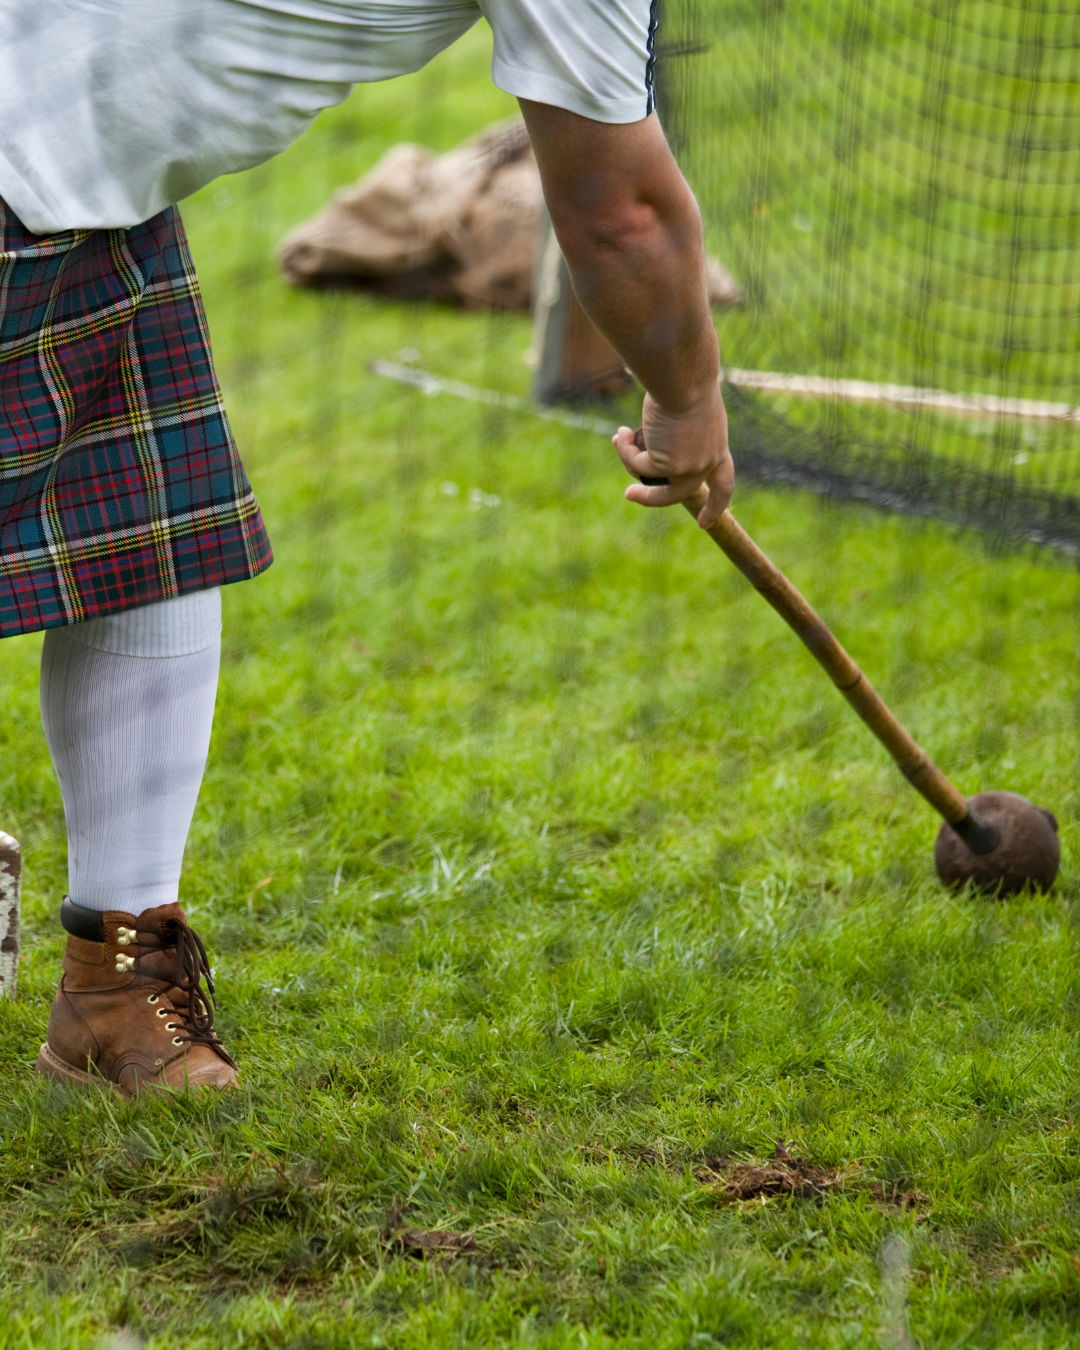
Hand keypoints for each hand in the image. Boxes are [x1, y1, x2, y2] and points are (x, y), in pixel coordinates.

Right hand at [612, 384, 733, 528]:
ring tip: (619, 439)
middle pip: (680, 493)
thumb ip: (677, 433)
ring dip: (630, 462)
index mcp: (718, 447)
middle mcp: (706, 462)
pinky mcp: (667, 466)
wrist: (683, 377)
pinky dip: (626, 449)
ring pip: (652, 482)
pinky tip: (622, 432)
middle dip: (651, 498)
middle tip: (629, 494)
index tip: (705, 523)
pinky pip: (638, 466)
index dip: (715, 505)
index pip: (723, 483)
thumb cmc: (686, 381)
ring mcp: (688, 467)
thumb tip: (646, 450)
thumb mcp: (688, 410)